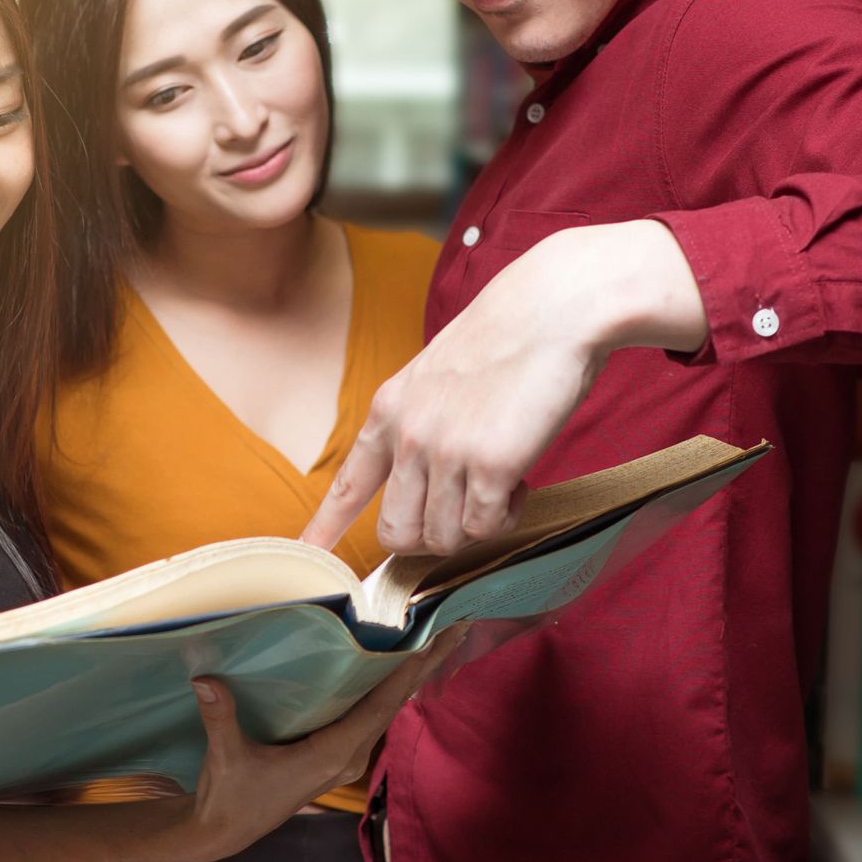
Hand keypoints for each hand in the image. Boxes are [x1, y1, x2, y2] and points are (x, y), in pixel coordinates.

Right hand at [178, 626, 470, 861]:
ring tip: (437, 639)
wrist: (225, 831)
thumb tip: (204, 679)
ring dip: (412, 677)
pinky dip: (390, 689)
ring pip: (387, 710)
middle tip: (457, 628)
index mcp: (330, 755)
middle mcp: (348, 756)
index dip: (406, 676)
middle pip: (394, 705)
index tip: (433, 646)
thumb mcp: (225, 757)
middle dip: (426, 668)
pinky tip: (399, 668)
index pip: (377, 709)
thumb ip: (220, 717)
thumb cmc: (229, 796)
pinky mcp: (337, 754)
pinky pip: (372, 715)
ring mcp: (345, 757)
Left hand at [301, 221, 705, 555]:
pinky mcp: (490, 466)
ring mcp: (446, 452)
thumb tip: (421, 485)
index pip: (348, 484)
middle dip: (430, 537)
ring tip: (499, 484)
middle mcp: (408, 435)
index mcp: (389, 410)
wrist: (552, 308)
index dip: (326, 527)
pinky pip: (484, 527)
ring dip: (475, 525)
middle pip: (396, 532)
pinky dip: (505, 517)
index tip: (309, 552)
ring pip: (443, 538)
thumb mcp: (436, 377)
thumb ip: (419, 425)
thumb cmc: (506, 341)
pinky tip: (519, 482)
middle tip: (463, 510)